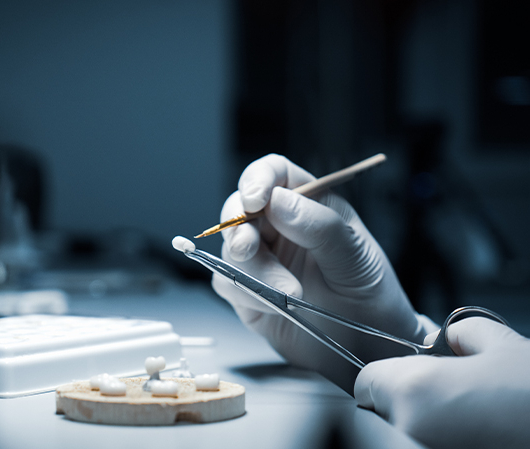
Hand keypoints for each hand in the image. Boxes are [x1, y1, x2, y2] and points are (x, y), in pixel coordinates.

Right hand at [212, 154, 427, 391]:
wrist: (365, 345)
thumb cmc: (369, 292)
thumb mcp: (355, 254)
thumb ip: (319, 225)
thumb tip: (277, 202)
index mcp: (307, 203)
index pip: (273, 173)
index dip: (257, 180)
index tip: (254, 200)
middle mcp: (278, 226)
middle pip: (238, 208)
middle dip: (238, 229)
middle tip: (249, 249)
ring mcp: (260, 258)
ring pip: (230, 249)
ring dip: (254, 272)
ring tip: (290, 294)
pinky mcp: (247, 290)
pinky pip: (227, 282)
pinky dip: (247, 294)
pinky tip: (277, 307)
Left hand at [355, 317, 529, 447]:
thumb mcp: (506, 346)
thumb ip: (466, 335)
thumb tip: (453, 338)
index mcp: (413, 391)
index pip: (365, 384)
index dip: (385, 381)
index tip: (403, 384)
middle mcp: (406, 432)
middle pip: (373, 417)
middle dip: (395, 408)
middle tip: (438, 407)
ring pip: (390, 439)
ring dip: (411, 429)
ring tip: (456, 424)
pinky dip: (429, 443)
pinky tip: (465, 438)